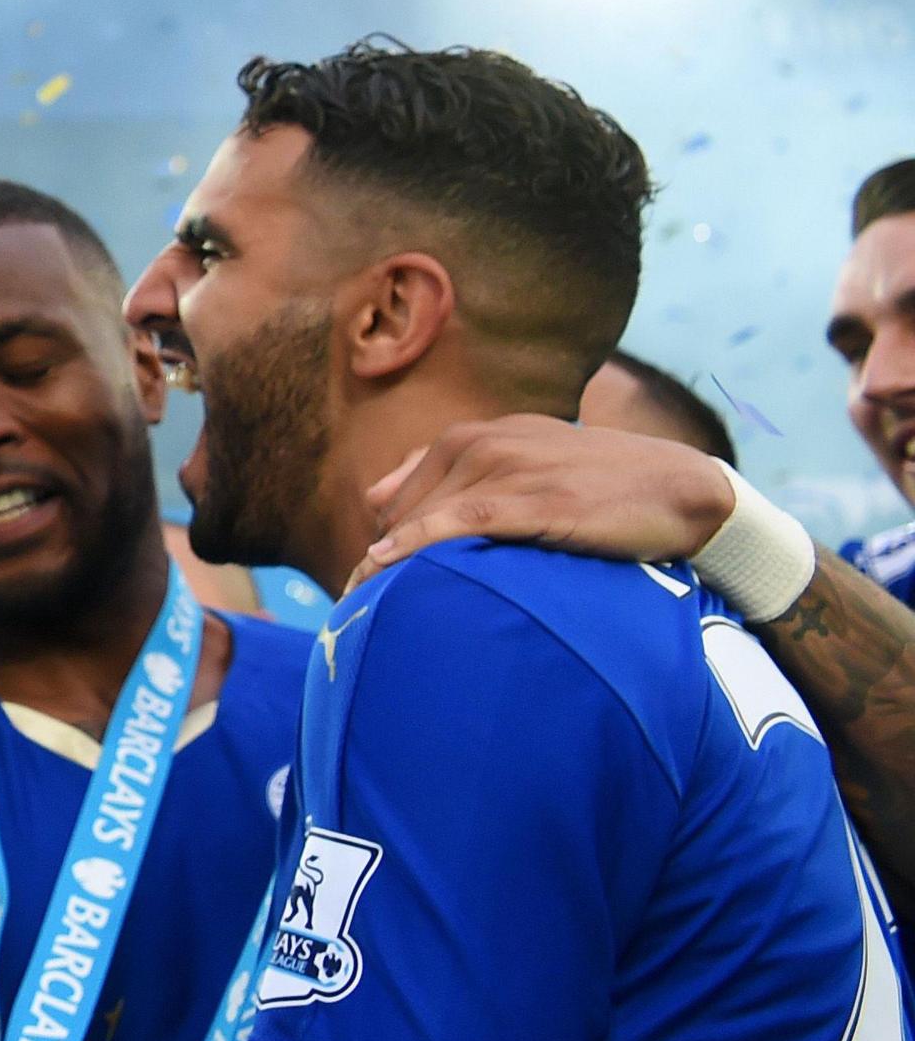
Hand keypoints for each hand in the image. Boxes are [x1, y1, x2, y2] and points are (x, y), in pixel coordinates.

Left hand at [354, 415, 732, 589]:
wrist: (682, 489)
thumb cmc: (602, 486)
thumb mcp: (525, 464)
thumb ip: (456, 474)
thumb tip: (377, 496)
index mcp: (476, 435)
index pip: (403, 490)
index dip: (382, 537)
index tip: (363, 579)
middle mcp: (483, 442)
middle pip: (407, 507)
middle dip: (380, 555)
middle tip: (358, 605)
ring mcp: (510, 467)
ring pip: (427, 514)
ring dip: (389, 559)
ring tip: (362, 603)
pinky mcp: (537, 498)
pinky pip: (461, 520)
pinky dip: (419, 541)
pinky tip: (388, 565)